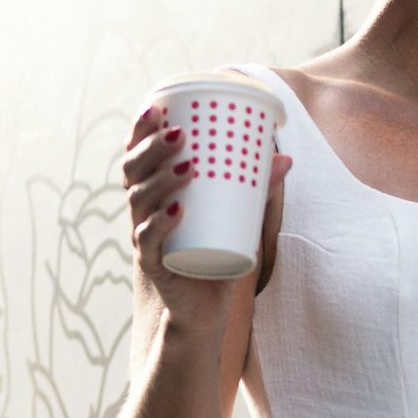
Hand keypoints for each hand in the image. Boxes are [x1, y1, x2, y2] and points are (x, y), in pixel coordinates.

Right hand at [123, 102, 290, 321]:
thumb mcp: (238, 218)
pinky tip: (176, 212)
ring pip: (140, 203)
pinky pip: (149, 242)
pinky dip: (160, 226)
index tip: (155, 106)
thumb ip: (256, 190)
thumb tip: (284, 157)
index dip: (139, 132)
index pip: (137, 157)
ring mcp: (145, 239)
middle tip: (179, 133)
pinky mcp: (155, 266)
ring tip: (188, 168)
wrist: (204, 311)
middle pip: (133, 174)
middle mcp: (142, 214)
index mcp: (154, 195)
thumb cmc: (216, 255)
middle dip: (152, 149)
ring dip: (161, 181)